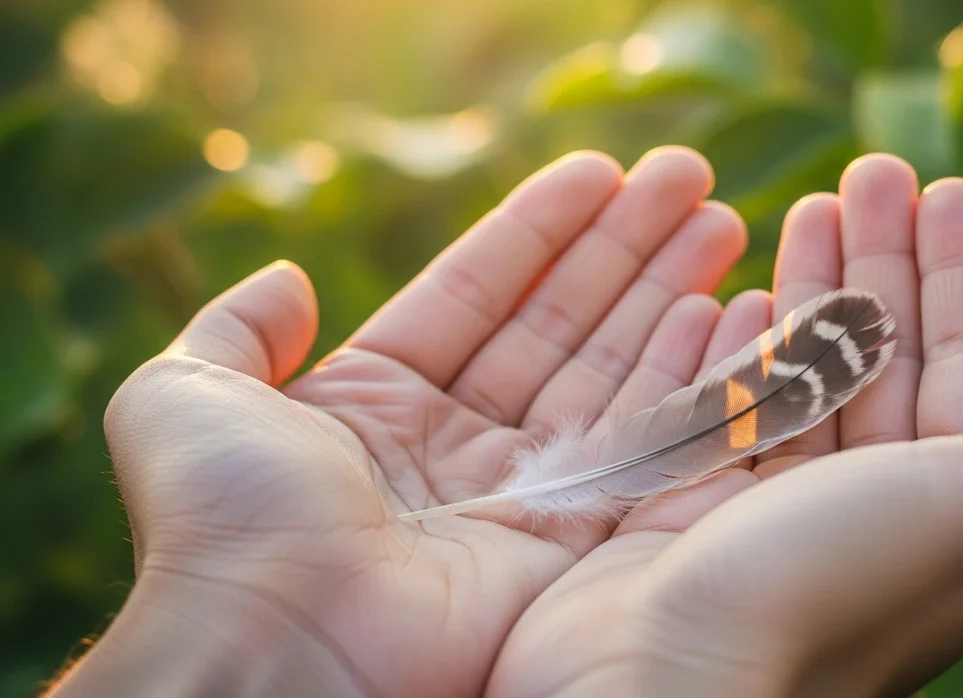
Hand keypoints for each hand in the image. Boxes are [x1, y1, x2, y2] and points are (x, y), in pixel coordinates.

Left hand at [50, 147, 748, 696]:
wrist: (277, 645)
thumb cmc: (226, 520)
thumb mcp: (187, 395)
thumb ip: (238, 329)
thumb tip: (288, 276)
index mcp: (375, 403)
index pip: (478, 293)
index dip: (539, 230)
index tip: (600, 171)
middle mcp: (456, 446)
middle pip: (560, 323)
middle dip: (626, 249)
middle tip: (689, 177)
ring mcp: (520, 496)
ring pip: (610, 372)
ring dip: (668, 293)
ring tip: (724, 218)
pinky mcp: (573, 545)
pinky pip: (641, 444)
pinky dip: (685, 377)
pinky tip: (723, 307)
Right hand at [488, 156, 962, 696]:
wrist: (664, 684)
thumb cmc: (834, 589)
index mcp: (952, 508)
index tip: (946, 189)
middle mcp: (869, 508)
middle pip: (887, 357)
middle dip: (885, 261)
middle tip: (871, 170)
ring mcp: (775, 509)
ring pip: (806, 375)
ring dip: (812, 288)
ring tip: (807, 202)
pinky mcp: (693, 508)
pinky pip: (727, 409)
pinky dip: (737, 348)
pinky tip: (738, 292)